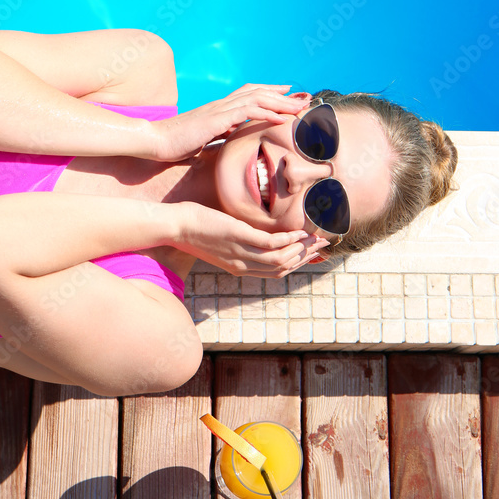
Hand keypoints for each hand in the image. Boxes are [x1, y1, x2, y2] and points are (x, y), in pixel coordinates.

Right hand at [151, 84, 312, 162]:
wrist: (155, 142)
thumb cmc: (175, 144)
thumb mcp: (202, 140)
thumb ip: (218, 137)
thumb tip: (230, 142)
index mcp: (219, 110)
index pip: (249, 94)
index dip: (270, 92)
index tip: (288, 94)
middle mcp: (222, 105)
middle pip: (258, 92)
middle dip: (283, 94)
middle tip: (304, 98)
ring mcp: (219, 110)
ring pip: (257, 98)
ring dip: (281, 101)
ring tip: (300, 107)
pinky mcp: (216, 119)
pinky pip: (247, 112)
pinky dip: (266, 113)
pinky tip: (281, 118)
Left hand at [173, 201, 329, 277]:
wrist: (175, 227)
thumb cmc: (194, 229)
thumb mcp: (220, 240)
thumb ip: (238, 241)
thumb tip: (251, 233)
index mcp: (239, 267)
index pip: (275, 271)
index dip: (297, 263)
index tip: (312, 253)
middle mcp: (242, 264)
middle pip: (282, 267)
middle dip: (306, 257)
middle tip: (324, 245)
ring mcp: (241, 252)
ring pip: (280, 258)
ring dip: (302, 248)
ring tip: (317, 236)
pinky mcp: (238, 237)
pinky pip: (270, 243)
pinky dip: (288, 239)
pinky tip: (299, 231)